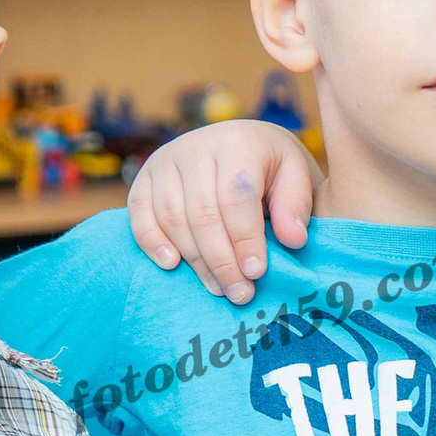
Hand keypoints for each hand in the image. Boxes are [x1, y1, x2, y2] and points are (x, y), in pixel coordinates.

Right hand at [127, 119, 322, 303]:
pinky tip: (172, 265)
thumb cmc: (272, 168)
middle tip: (239, 293)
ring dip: (194, 259)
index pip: (236, 197)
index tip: (257, 273)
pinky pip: (139, 213)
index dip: (245, 239)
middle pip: (202, 213)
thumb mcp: (295, 177)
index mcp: (238, 142)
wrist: (239, 146)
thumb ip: (295, 207)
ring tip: (217, 288)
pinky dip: (151, 242)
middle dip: (222, 260)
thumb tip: (294, 240)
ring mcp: (166, 160)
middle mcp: (196, 146)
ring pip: (172, 217)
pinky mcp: (144, 176)